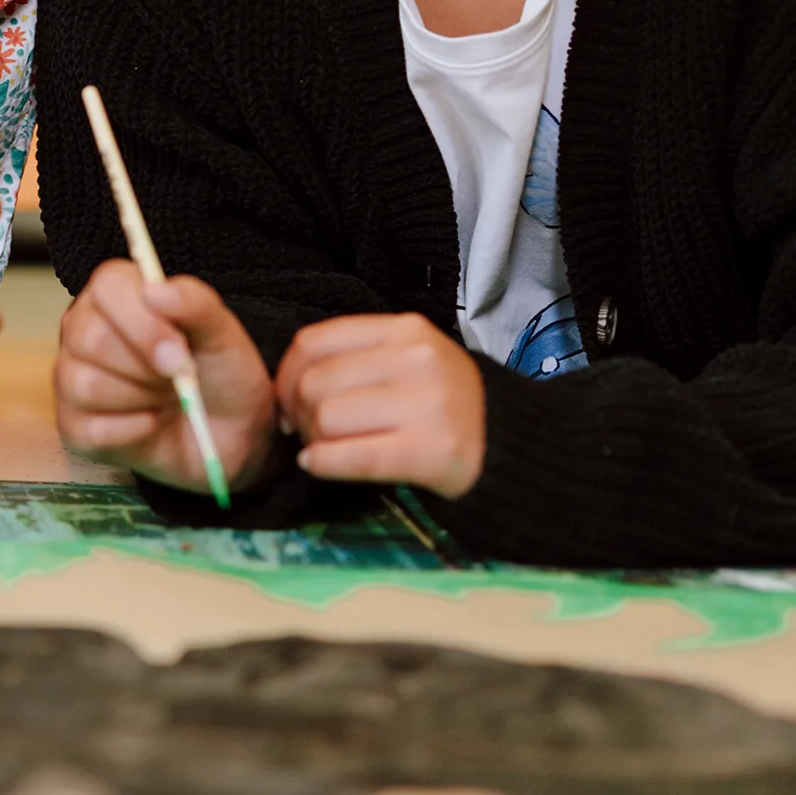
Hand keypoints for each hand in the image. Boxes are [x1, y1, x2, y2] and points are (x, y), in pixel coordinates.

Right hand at [54, 260, 276, 496]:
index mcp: (117, 294)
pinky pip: (91, 429)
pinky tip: (150, 423)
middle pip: (89, 338)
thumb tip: (157, 291)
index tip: (179, 352)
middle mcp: (84, 328)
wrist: (231, 434)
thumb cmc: (221, 375)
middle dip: (146, 367)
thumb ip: (196, 305)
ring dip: (141, 399)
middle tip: (178, 378)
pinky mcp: (74, 424)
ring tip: (165, 398)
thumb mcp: (224, 336)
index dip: (143, 322)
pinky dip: (134, 431)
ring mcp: (72, 376)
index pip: (107, 287)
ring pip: (86, 384)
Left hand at [275, 313, 485, 498]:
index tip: (288, 399)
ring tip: (325, 447)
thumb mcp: (406, 359)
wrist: (509, 444)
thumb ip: (354, 357)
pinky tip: (318, 464)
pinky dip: (324, 463)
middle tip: (308, 431)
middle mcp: (418, 361)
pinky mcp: (434, 451)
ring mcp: (429, 405)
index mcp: (405, 330)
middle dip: (299, 412)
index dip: (286, 375)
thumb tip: (287, 388)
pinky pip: (353, 457)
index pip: (313, 342)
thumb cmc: (441, 402)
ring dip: (313, 440)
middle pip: (315, 382)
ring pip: (327, 417)